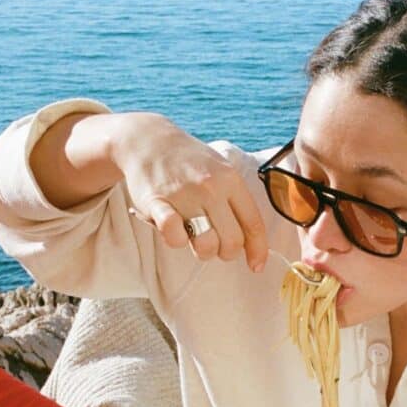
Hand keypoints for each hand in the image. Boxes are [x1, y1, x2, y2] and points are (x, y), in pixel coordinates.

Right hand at [109, 112, 267, 268]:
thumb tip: (251, 240)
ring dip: (202, 250)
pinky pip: (173, 236)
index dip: (258, 251)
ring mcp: (184, 195)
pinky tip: (174, 230)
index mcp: (231, 181)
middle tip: (216, 246)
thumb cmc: (188, 161)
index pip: (254, 224)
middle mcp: (211, 188)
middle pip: (232, 242)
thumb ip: (236, 202)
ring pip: (206, 245)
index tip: (256, 266)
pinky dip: (175, 240)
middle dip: (226, 253)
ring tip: (194, 236)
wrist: (148, 140)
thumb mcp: (221, 171)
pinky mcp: (157, 202)